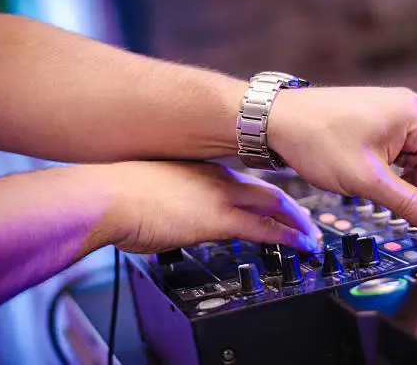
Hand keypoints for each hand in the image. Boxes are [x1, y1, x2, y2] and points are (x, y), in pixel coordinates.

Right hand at [94, 161, 321, 253]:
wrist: (106, 194)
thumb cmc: (118, 192)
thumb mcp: (152, 188)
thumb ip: (171, 199)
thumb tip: (171, 212)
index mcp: (201, 170)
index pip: (245, 181)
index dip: (265, 194)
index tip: (276, 204)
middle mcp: (216, 177)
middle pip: (268, 189)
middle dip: (291, 207)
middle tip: (306, 221)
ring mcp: (220, 196)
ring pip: (274, 205)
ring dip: (296, 222)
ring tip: (310, 237)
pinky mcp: (218, 219)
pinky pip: (264, 228)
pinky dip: (286, 237)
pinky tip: (299, 245)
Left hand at [268, 86, 416, 235]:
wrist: (275, 121)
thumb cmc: (315, 140)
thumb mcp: (367, 180)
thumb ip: (408, 204)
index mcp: (411, 114)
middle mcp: (404, 109)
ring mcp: (387, 114)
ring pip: (412, 159)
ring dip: (410, 187)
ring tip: (403, 213)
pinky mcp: (372, 122)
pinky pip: (395, 153)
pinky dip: (394, 176)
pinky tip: (387, 194)